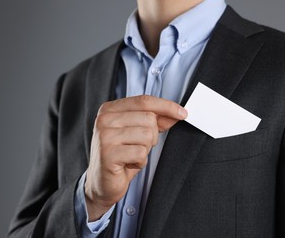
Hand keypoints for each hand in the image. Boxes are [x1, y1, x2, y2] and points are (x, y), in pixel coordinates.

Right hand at [84, 95, 187, 220]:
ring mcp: (104, 136)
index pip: (143, 101)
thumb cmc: (120, 156)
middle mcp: (104, 119)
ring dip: (145, 149)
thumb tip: (178, 113)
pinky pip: (140, 153)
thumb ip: (155, 121)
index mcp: (109, 109)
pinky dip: (140, 161)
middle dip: (152, 136)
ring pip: (146, 135)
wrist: (101, 183)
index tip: (182, 113)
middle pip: (148, 118)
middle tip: (137, 147)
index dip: (166, 106)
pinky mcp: (108, 154)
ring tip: (130, 155)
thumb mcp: (138, 134)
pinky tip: (127, 164)